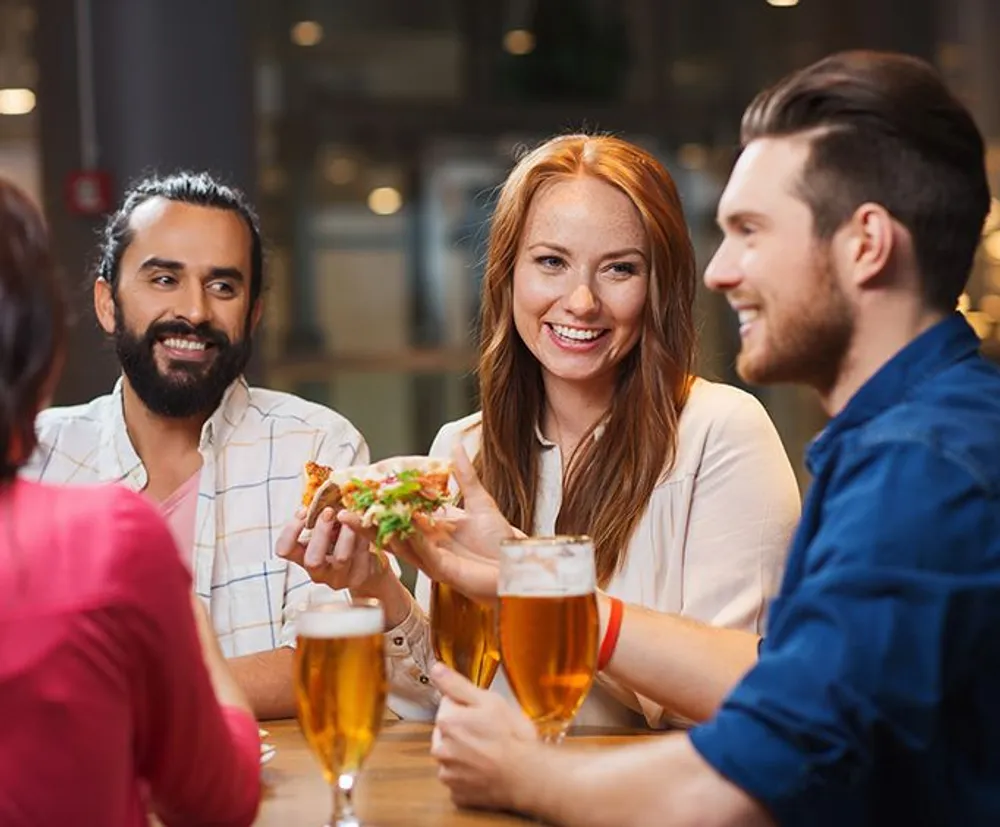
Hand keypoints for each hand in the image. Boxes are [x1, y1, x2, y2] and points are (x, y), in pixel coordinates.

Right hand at [276, 506, 385, 591]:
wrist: (367, 565)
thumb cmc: (341, 540)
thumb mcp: (328, 528)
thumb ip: (321, 515)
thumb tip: (327, 490)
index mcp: (303, 557)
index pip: (284, 550)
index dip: (290, 531)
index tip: (304, 511)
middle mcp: (317, 572)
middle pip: (312, 560)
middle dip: (321, 532)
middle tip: (330, 511)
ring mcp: (338, 578)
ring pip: (341, 557)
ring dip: (347, 532)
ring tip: (351, 516)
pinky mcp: (359, 577)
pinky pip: (362, 555)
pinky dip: (364, 536)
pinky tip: (365, 525)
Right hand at [349, 444, 517, 600]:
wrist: (518, 565)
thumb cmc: (500, 540)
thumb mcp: (480, 501)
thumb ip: (464, 476)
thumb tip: (455, 445)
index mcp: (433, 527)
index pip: (401, 513)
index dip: (381, 504)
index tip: (359, 492)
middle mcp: (428, 544)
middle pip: (390, 531)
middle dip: (366, 522)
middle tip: (341, 511)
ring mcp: (433, 558)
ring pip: (397, 544)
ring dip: (375, 533)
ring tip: (352, 520)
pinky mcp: (443, 570)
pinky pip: (422, 553)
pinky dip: (411, 539)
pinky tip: (400, 525)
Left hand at [430, 663, 536, 810]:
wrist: (527, 776)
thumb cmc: (512, 737)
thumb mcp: (489, 701)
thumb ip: (457, 685)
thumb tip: (435, 669)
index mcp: (446, 721)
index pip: (448, 704)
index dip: (468, 707)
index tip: (484, 714)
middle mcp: (440, 749)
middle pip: (448, 732)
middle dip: (463, 731)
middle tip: (490, 734)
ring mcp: (448, 775)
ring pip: (453, 757)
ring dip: (465, 754)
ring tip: (491, 754)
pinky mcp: (457, 795)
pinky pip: (460, 780)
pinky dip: (470, 777)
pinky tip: (487, 772)